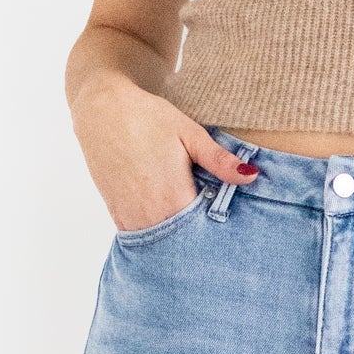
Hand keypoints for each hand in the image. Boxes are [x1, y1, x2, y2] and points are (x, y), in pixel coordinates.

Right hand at [71, 72, 255, 232]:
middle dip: (200, 244)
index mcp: (173, 196)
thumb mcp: (189, 133)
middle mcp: (150, 212)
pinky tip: (170, 227)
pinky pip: (140, 237)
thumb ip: (219, 160)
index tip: (232, 236)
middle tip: (217, 242)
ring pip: (160, 244)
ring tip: (195, 236)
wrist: (101, 109)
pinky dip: (156, 237)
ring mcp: (130, 215)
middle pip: (182, 244)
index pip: (204, 233)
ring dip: (177, 243)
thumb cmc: (148, 117)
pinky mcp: (116, 213)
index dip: (219, 236)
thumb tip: (252, 176)